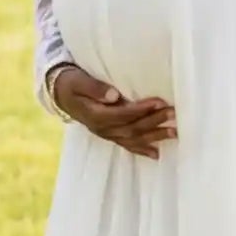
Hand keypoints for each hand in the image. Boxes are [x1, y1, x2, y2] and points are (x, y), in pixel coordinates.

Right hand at [50, 65, 176, 159]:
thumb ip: (95, 88)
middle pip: (131, 128)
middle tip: (173, 113)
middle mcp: (102, 128)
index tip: (159, 102)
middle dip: (154, 121)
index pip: (122, 114)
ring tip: (175, 132)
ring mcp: (106, 134)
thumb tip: (114, 95)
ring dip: (154, 136)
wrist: (61, 94)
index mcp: (94, 115)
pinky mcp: (110, 134)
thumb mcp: (78, 81)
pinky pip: (127, 145)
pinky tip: (157, 153)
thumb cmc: (72, 83)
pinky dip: (142, 149)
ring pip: (133, 138)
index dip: (140, 110)